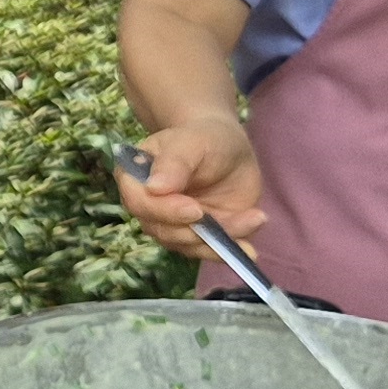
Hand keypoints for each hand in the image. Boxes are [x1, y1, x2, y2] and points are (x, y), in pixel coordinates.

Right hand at [114, 116, 263, 261]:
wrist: (228, 149)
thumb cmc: (205, 138)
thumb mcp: (192, 142)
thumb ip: (174, 162)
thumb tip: (154, 187)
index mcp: (135, 178)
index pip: (138, 202)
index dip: (164, 210)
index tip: (195, 210)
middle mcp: (148, 207)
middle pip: (161, 230)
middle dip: (194, 231)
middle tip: (227, 221)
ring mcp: (172, 225)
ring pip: (185, 245)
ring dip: (217, 240)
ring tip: (252, 220)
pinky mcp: (196, 237)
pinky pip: (207, 250)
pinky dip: (228, 250)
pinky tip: (249, 249)